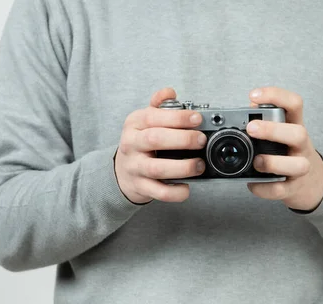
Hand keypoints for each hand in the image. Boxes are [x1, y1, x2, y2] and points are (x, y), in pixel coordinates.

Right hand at [115, 88, 206, 203]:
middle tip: (201, 140)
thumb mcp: (144, 121)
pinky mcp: (140, 187)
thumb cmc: (140, 143)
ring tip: (199, 165)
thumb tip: (170, 92)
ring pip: (157, 168)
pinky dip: (175, 192)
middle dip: (182, 139)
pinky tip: (187, 187)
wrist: (122, 171)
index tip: (197, 118)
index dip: (177, 117)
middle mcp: (132, 144)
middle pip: (154, 139)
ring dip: (182, 167)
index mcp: (134, 124)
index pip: (153, 117)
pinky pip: (159, 192)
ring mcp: (135, 167)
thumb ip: (159, 107)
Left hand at [246, 87, 322, 210]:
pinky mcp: (293, 188)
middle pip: (299, 133)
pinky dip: (264, 188)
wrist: (312, 183)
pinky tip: (252, 183)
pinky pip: (280, 190)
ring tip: (256, 161)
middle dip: (273, 130)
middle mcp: (302, 146)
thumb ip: (267, 119)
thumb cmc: (289, 153)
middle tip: (251, 128)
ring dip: (274, 162)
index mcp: (296, 126)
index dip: (276, 96)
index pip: (294, 104)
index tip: (254, 95)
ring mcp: (300, 168)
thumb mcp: (283, 132)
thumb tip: (250, 105)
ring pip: (297, 165)